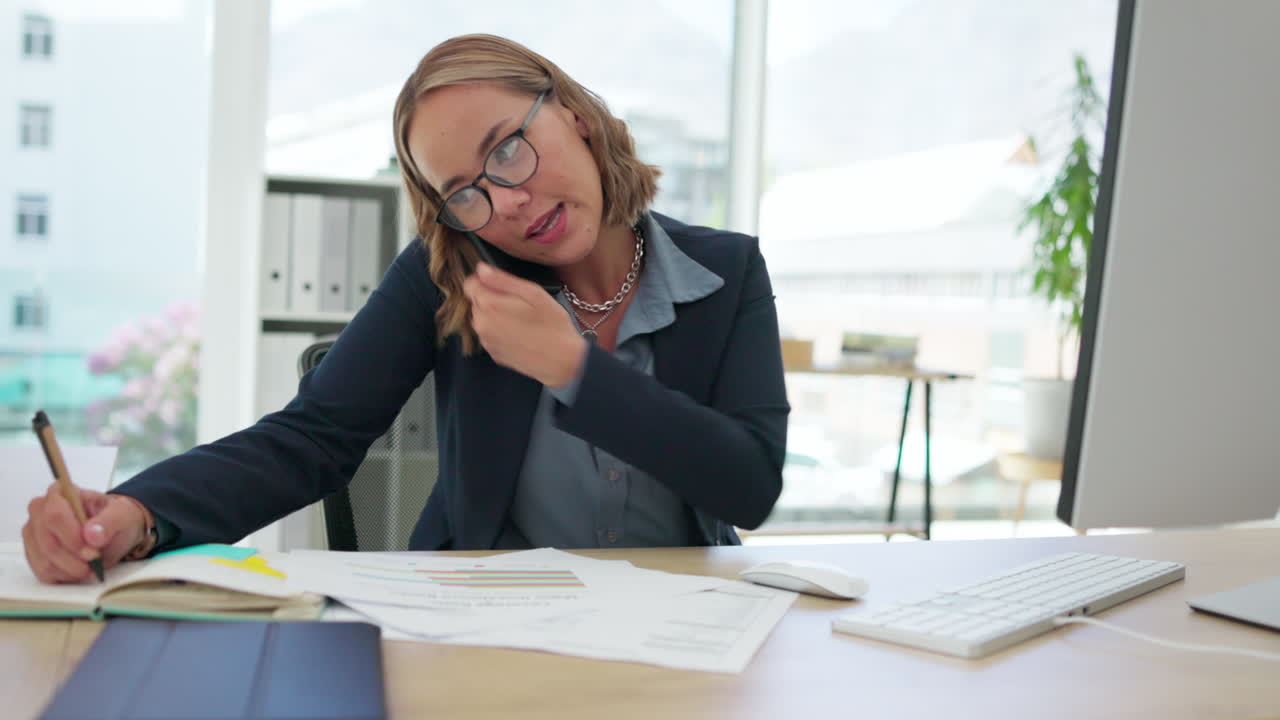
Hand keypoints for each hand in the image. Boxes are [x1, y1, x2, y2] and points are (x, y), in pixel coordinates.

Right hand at [22, 485, 149, 583]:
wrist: (114, 531)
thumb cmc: (115, 518)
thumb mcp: (122, 515)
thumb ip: (109, 521)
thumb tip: (91, 534)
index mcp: (60, 492)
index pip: (55, 515)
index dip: (72, 538)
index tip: (93, 552)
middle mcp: (40, 511)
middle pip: (47, 542)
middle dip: (74, 558)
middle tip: (95, 561)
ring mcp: (34, 534)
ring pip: (44, 561)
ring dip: (71, 570)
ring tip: (91, 566)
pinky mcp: (34, 554)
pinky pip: (43, 573)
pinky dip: (65, 576)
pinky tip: (79, 570)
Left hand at [463, 262, 586, 386]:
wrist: (561, 361)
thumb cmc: (552, 325)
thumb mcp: (532, 293)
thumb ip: (502, 279)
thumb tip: (481, 269)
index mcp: (489, 305)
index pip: (470, 284)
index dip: (486, 281)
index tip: (503, 285)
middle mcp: (481, 324)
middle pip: (477, 302)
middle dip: (493, 299)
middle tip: (519, 304)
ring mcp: (486, 341)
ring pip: (483, 319)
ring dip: (496, 316)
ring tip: (522, 320)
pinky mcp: (493, 354)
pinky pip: (491, 335)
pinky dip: (501, 332)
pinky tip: (520, 334)